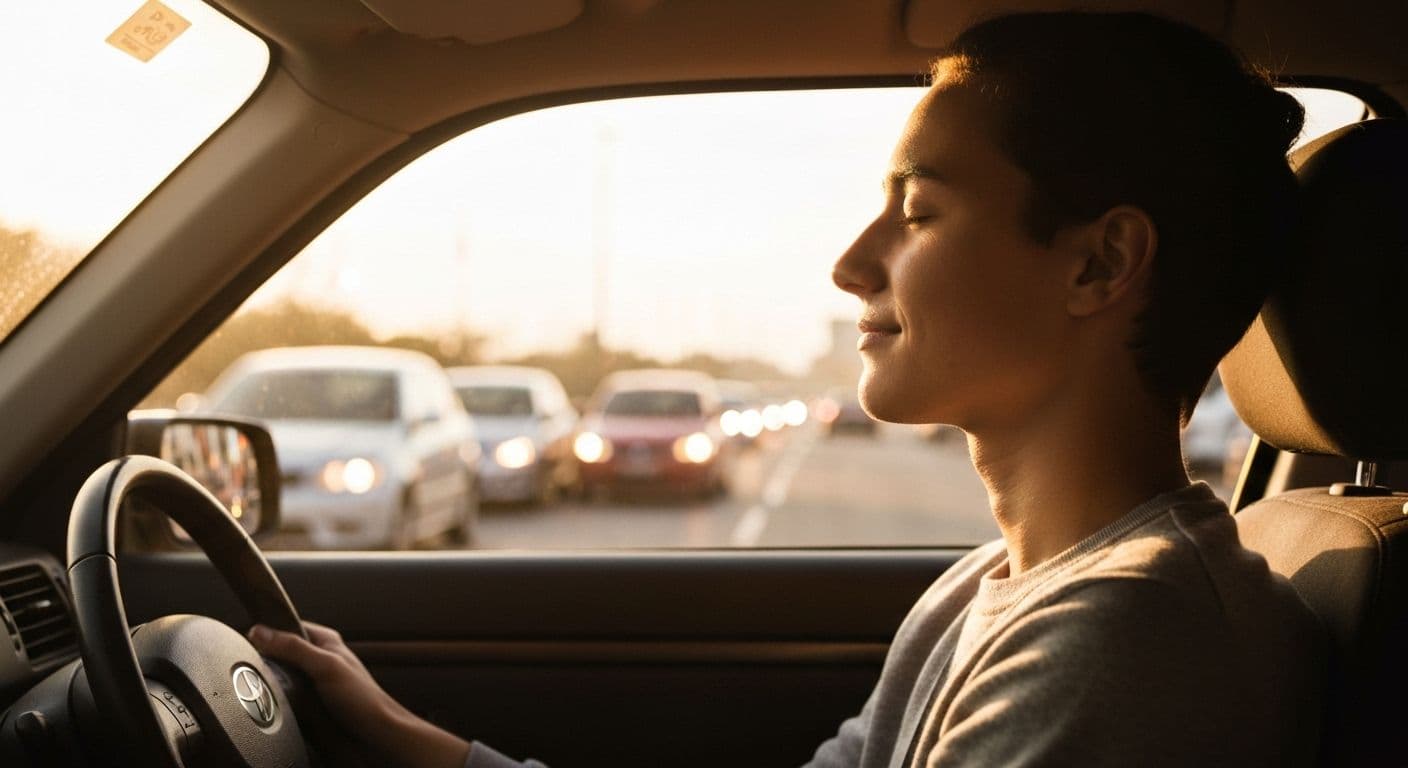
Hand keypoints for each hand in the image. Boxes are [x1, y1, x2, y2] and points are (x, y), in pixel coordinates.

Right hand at [249, 621, 470, 767]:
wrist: (376, 734)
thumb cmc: (362, 699)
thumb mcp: (326, 666)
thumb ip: (294, 647)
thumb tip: (260, 631)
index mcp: (325, 640)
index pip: (286, 625)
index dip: (266, 631)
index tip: (246, 640)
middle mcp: (318, 657)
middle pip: (279, 652)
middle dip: (266, 659)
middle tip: (252, 667)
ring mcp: (313, 680)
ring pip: (280, 674)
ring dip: (271, 681)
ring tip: (263, 686)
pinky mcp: (310, 700)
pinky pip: (285, 694)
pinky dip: (277, 697)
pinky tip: (274, 702)